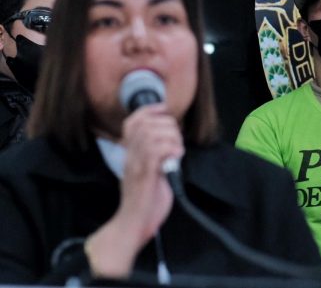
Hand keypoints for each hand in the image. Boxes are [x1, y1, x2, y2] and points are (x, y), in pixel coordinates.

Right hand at [85, 104, 183, 277]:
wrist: (134, 224)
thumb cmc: (146, 200)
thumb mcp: (151, 172)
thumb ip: (157, 156)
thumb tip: (173, 143)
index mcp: (131, 154)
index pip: (132, 122)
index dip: (149, 110)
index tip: (164, 109)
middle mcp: (131, 157)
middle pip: (145, 124)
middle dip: (167, 125)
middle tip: (177, 141)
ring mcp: (136, 166)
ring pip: (150, 135)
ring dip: (170, 137)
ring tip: (177, 151)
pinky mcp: (145, 177)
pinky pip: (155, 152)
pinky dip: (170, 149)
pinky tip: (175, 157)